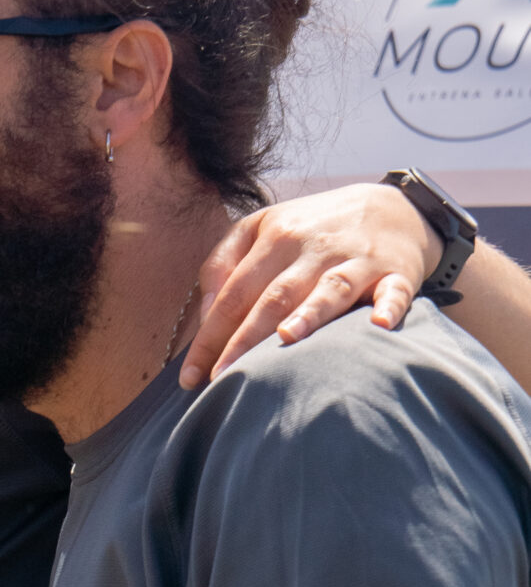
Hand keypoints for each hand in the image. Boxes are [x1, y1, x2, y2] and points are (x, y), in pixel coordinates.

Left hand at [181, 183, 436, 388]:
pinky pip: (394, 291)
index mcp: (276, 238)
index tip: (190, 377)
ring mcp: (357, 260)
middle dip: (245, 339)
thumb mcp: (260, 228)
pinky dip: (388, 306)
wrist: (390, 207)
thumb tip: (206, 314)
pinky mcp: (396, 272)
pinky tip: (378, 324)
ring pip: (328, 289)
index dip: (210, 335)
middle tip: (222, 379)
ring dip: (309, 314)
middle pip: (274, 297)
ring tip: (285, 339)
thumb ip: (223, 264)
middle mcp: (314, 248)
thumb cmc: (310, 229)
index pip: (234, 293)